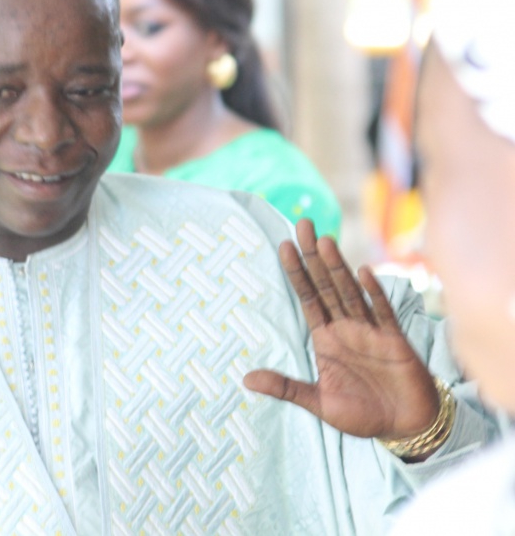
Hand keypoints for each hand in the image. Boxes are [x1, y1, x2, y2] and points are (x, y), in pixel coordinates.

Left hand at [243, 219, 439, 443]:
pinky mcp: (394, 341)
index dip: (296, 272)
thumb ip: (286, 388)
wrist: (405, 426)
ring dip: (338, 268)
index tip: (283, 245)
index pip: (307, 298)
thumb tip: (245, 379)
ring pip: (350, 292)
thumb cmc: (363, 414)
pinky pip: (382, 313)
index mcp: (326, 339)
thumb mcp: (318, 403)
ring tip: (324, 241)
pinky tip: (363, 273)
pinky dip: (373, 293)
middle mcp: (346, 328)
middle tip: (302, 224)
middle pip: (326, 285)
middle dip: (313, 257)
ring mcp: (370, 331)